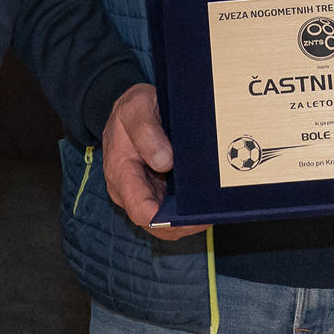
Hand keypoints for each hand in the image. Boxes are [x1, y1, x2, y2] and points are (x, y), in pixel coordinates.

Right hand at [103, 83, 205, 238]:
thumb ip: (146, 132)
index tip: (192, 214)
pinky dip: (188, 210)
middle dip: (183, 224)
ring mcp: (143, 192)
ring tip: (212, 209)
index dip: (167, 220)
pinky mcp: (155, 190)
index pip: (142, 211)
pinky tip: (205, 201)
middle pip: (156, 224)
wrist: (129, 108)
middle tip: (211, 213)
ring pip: (166, 222)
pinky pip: (171, 210)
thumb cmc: (131, 108)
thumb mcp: (136, 108)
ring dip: (188, 220)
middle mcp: (129, 191)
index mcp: (121, 174)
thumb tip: (164, 162)